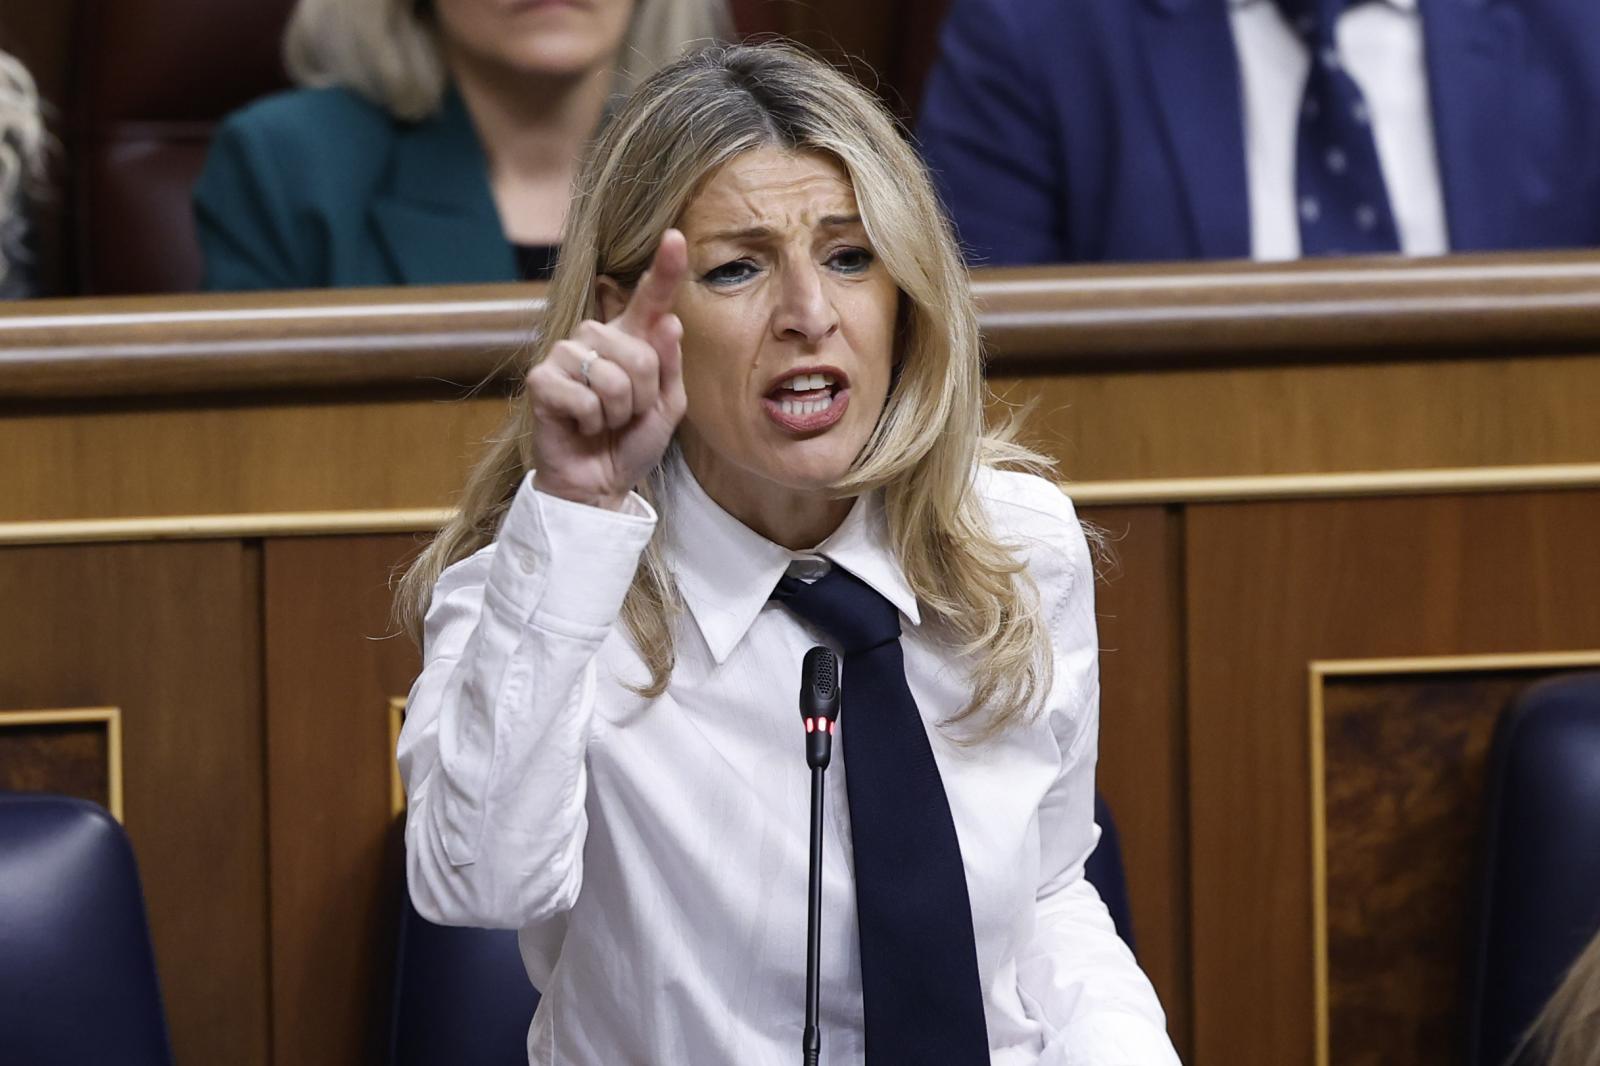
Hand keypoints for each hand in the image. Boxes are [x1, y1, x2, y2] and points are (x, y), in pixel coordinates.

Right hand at [527, 230, 688, 509]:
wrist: (598, 483)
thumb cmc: (631, 441)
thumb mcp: (667, 407)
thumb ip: (669, 365)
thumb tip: (669, 320)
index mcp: (632, 340)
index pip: (650, 300)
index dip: (664, 269)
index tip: (675, 238)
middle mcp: (597, 338)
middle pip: (638, 352)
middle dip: (642, 395)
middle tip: (627, 415)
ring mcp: (565, 354)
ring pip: (611, 375)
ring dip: (618, 411)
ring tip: (604, 421)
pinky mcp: (541, 379)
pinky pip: (583, 396)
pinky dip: (590, 421)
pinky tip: (581, 426)